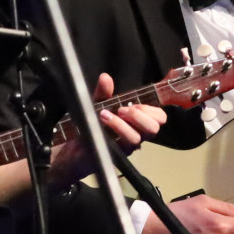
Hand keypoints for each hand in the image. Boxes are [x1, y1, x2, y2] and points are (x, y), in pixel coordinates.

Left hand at [48, 72, 166, 184]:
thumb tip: (105, 78)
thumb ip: (103, 92)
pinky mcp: (115, 155)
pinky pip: (121, 145)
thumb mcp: (96, 104)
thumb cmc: (90, 126)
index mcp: (137, 122)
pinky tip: (101, 122)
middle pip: (153, 128)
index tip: (133, 103)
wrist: (74, 147)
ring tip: (105, 115)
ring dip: (121, 123)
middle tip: (121, 110)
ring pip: (136, 138)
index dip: (151, 109)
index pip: (159, 118)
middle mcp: (136, 135)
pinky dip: (112, 130)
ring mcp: (126, 147)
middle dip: (139, 115)